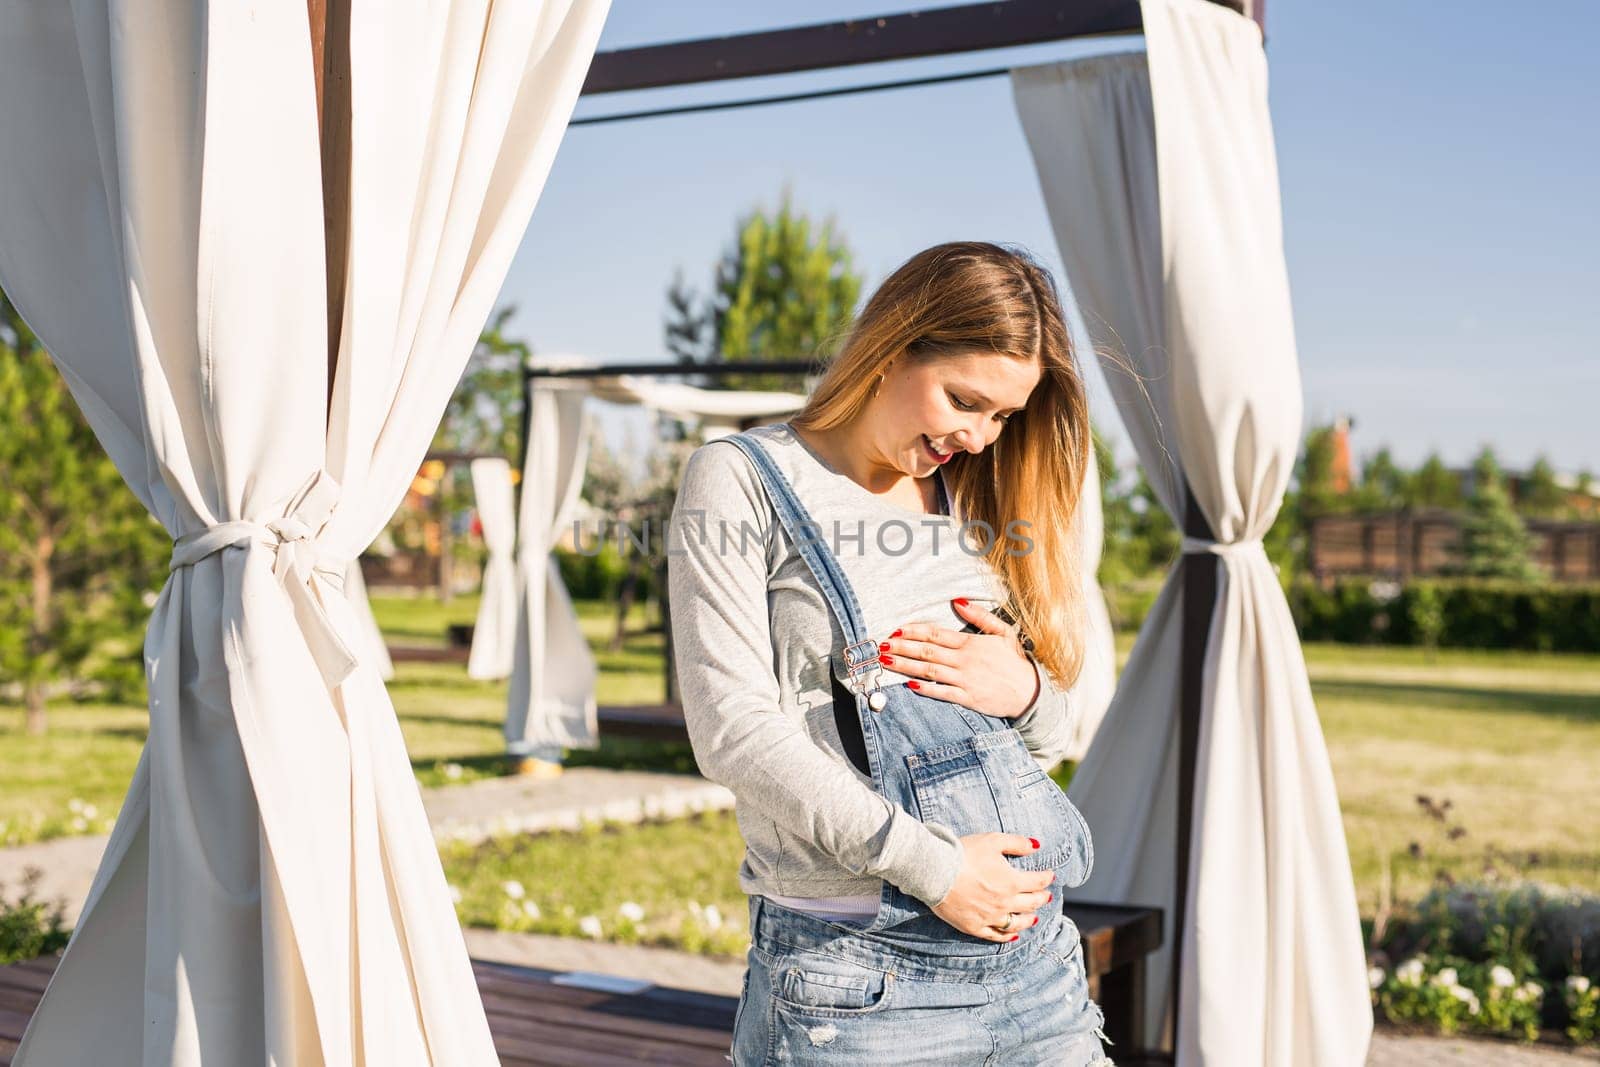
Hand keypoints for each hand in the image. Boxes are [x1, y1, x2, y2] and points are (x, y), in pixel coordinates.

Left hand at [879, 598, 1038, 718]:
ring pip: (929, 670)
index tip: (895, 630)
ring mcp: (966, 679)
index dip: (913, 631)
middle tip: (881, 646)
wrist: (1031, 691)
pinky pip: (943, 692)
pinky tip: (909, 685)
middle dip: (902, 648)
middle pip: (926, 651)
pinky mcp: (968, 698)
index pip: (935, 634)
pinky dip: (926, 688)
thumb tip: (957, 601)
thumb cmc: (1015, 661)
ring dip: (905, 666)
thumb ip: (980, 616)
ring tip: (887, 663)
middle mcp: (965, 660)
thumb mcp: (1003, 632)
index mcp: (971, 643)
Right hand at [931, 833, 1054, 940]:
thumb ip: (1017, 843)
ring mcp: (990, 917)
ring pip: (1016, 923)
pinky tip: (1013, 935)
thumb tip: (1036, 845)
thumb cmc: (963, 853)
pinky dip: (1007, 936)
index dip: (1046, 878)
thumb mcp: (993, 841)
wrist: (935, 871)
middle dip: (1042, 898)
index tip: (1050, 876)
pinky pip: (995, 936)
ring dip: (1029, 920)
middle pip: (1031, 904)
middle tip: (1047, 896)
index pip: (1037, 882)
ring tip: (1035, 918)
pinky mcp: (974, 926)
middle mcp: (1005, 903)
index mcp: (1012, 881)